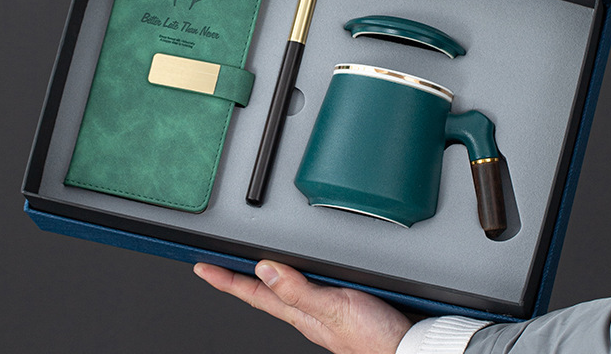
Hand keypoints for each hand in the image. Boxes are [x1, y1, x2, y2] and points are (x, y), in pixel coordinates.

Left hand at [194, 260, 412, 353]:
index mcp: (300, 313)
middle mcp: (305, 314)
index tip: (202, 268)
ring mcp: (321, 314)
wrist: (408, 348)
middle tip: (215, 265)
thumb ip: (300, 290)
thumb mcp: (334, 307)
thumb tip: (264, 269)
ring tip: (243, 268)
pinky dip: (291, 280)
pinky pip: (303, 292)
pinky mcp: (338, 309)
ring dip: (261, 279)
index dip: (226, 280)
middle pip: (262, 293)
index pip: (254, 293)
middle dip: (237, 278)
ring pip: (282, 292)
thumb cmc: (375, 336)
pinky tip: (294, 277)